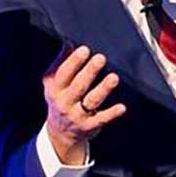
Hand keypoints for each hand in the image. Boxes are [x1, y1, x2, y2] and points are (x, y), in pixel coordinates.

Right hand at [42, 46, 127, 165]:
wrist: (60, 133)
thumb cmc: (60, 100)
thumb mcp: (54, 84)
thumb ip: (60, 64)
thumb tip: (69, 43)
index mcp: (55, 89)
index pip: (63, 74)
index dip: (73, 62)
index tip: (84, 49)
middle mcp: (65, 103)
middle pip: (78, 86)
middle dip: (89, 72)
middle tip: (100, 58)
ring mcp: (77, 115)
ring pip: (91, 101)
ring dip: (103, 89)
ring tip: (114, 78)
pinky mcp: (90, 126)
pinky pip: (101, 119)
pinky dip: (111, 113)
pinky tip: (122, 107)